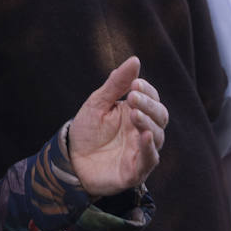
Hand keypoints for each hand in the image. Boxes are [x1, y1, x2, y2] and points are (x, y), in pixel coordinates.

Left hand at [67, 57, 166, 197]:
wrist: (70, 160)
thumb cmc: (87, 131)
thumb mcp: (98, 103)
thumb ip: (116, 83)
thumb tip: (135, 60)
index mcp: (136, 113)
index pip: (153, 99)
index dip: (148, 91)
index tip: (135, 83)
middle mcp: (143, 132)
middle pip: (161, 116)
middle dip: (149, 105)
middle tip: (133, 97)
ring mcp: (141, 151)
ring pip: (158, 136)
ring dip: (148, 122)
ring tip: (134, 113)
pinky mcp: (135, 171)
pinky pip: (150, 160)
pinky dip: (149, 148)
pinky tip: (144, 135)